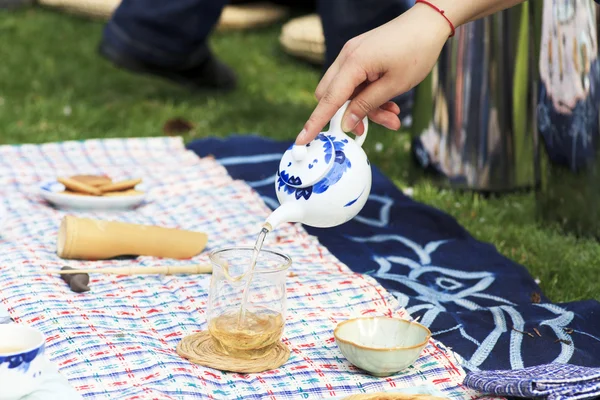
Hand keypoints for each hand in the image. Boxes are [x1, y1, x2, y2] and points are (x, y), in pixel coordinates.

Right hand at [295, 3, 451, 144]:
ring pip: (347, 92)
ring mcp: (353, 55)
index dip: (315, 122)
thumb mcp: (393, 85)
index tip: (302, 139)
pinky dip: (369, 95)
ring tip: (392, 116)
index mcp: (353, 63)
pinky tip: (390, 102)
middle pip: (331, 95)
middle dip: (348, 115)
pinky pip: (356, 82)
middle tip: (369, 126)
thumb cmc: (416, 51)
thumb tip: (346, 123)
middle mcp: (347, 57)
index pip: (328, 99)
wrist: (429, 23)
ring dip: (365, 107)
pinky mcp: (361, 55)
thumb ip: (367, 105)